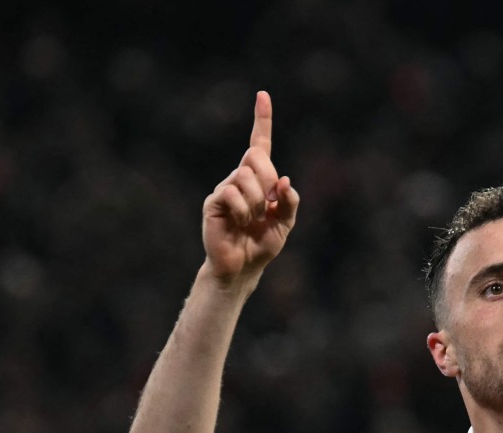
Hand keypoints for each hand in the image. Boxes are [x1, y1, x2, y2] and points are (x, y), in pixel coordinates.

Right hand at [202, 91, 299, 282]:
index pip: (259, 144)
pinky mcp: (213, 201)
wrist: (242, 267)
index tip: (263, 95)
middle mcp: (239, 178)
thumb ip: (290, 201)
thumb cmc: (262, 244)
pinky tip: (240, 223)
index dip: (262, 120)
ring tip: (252, 220)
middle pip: (256, 157)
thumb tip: (285, 181)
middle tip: (269, 204)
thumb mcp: (285, 223)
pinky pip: (232, 194)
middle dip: (269, 179)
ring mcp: (224, 188)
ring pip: (246, 177)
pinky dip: (244, 210)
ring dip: (258, 202)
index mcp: (258, 179)